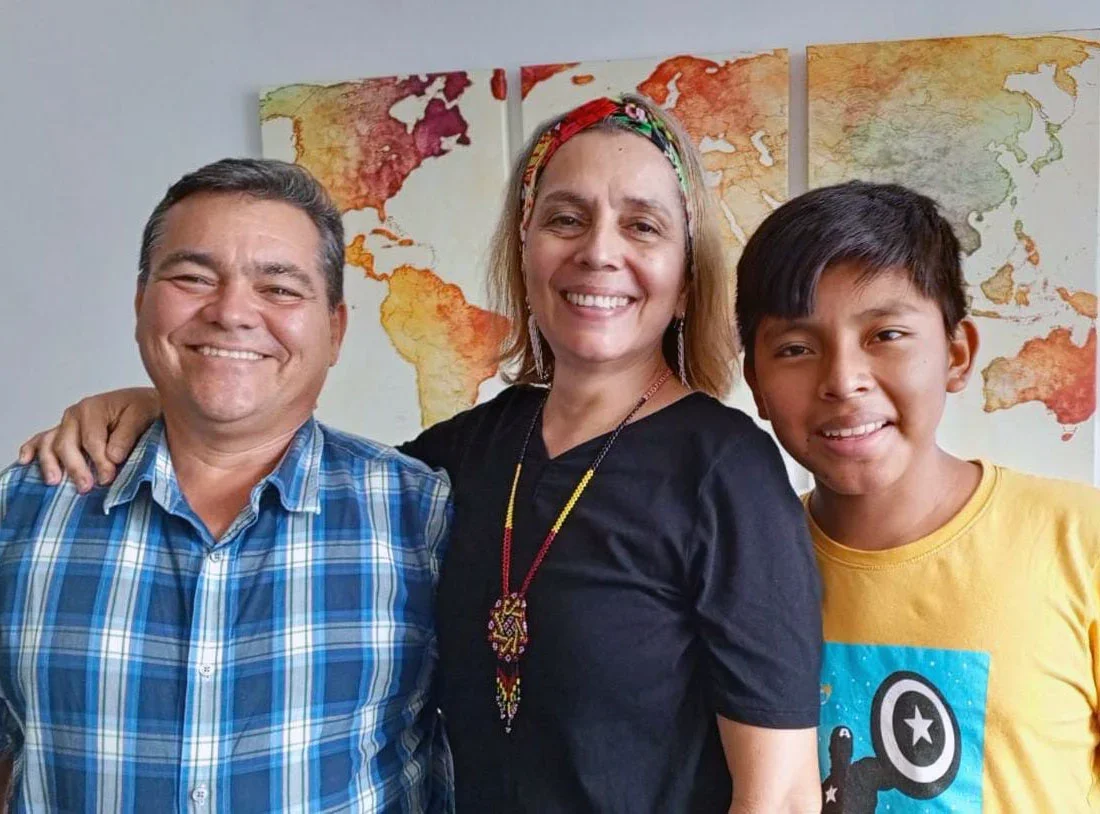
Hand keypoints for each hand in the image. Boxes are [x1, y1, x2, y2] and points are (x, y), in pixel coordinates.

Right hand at [17, 387, 160, 492]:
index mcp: (93, 408)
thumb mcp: (142, 417)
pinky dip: (32, 449)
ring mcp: (66, 424)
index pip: (91, 440)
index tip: (108, 478)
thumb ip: (126, 436)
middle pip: (67, 444)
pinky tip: (25, 461)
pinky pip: (42, 440)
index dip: (99, 462)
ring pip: (50, 444)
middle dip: (75, 467)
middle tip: (85, 487)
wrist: (144, 403)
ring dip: (50, 464)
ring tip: (55, 481)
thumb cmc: (143, 409)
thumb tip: (112, 457)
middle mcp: (75, 415)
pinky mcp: (64, 432)